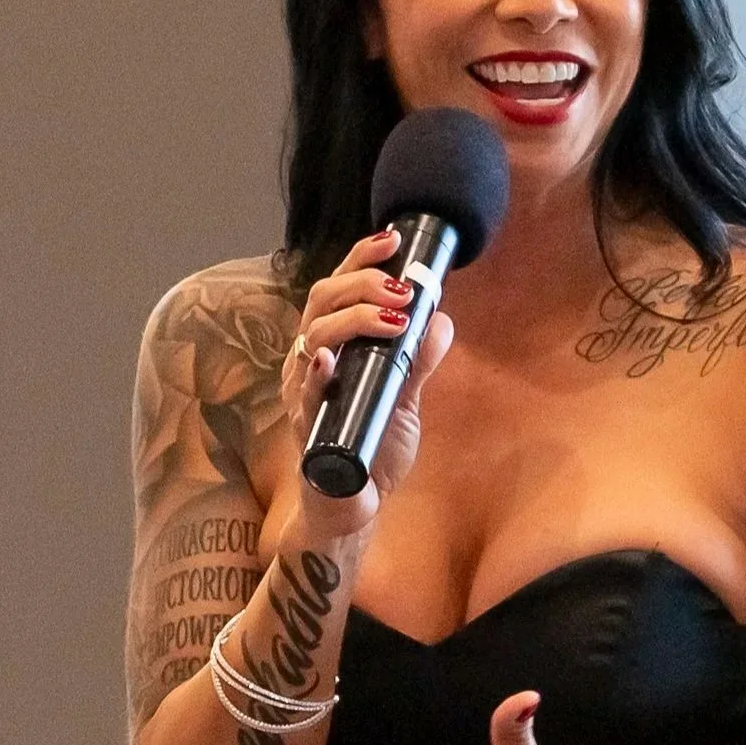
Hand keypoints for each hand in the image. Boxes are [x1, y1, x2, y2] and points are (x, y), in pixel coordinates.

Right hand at [281, 227, 453, 533]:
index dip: (360, 259)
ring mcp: (304, 393)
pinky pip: (305, 395)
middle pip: (321, 301)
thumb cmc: (370, 449)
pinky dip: (314, 373)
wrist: (353, 504)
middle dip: (362, 283)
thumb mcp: (403, 399)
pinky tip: (327, 358)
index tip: (392, 239)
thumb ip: (418, 360)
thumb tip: (441, 319)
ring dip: (353, 319)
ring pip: (313, 337)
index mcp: (331, 346)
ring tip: (394, 317)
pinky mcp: (305, 428)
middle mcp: (310, 362)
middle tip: (404, 288)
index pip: (337, 288)